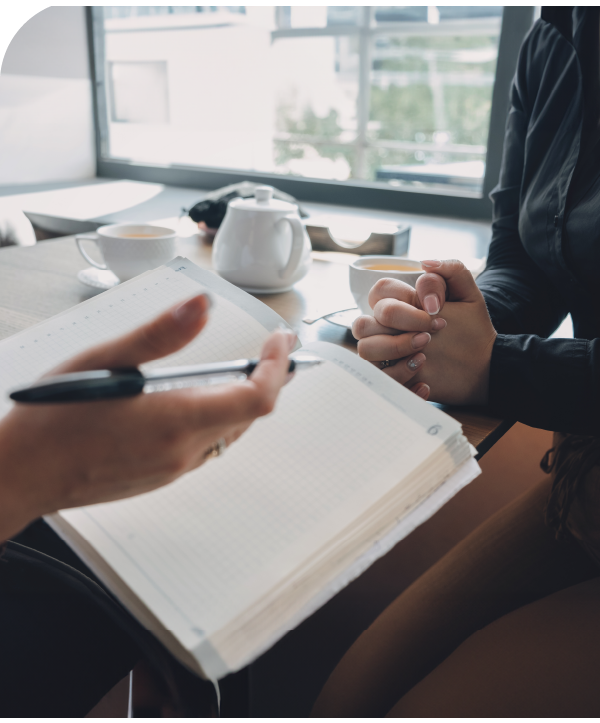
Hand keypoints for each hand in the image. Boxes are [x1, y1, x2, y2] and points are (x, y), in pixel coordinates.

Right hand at [0, 295, 293, 540]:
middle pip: (250, 415)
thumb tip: (201, 305)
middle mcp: (183, 450)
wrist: (23, 474)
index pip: (256, 398)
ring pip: (231, 431)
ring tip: (243, 368)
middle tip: (270, 349)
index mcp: (175, 419)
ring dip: (243, 399)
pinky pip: (207, 446)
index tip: (281, 341)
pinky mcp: (163, 476)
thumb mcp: (104, 361)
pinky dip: (218, 418)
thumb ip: (159, 335)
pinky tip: (199, 399)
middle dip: (267, 378)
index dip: (277, 367)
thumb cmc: (53, 418)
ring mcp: (174, 468)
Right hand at [353, 259, 496, 404]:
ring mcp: (386, 353)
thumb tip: (425, 263)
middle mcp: (386, 327)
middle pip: (365, 322)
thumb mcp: (468, 295)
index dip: (404, 302)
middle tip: (431, 334)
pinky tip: (425, 381)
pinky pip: (379, 378)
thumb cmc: (471, 329)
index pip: (380, 291)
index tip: (435, 310)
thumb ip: (452, 270)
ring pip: (365, 349)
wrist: (482, 364)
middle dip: (402, 326)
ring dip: (395, 351)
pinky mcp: (392, 376)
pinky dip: (403, 378)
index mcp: (399, 303)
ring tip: (424, 356)